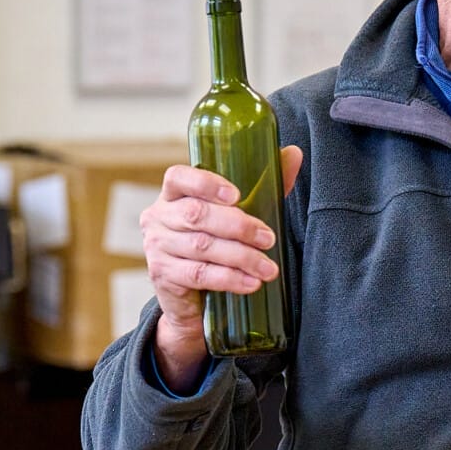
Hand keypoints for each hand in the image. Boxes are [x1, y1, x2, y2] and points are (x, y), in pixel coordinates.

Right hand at [141, 145, 302, 388]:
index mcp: (173, 194)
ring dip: (241, 257)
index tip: (236, 195)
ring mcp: (156, 246)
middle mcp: (158, 216)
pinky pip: (199, 274)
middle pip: (196, 214)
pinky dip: (229, 279)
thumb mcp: (236, 213)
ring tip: (268, 268)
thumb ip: (263, 185)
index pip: (178, 177)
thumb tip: (294, 153)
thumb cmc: (216, 242)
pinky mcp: (162, 275)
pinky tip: (251, 283)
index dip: (206, 183)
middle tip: (268, 239)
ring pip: (201, 247)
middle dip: (238, 226)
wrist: (191, 296)